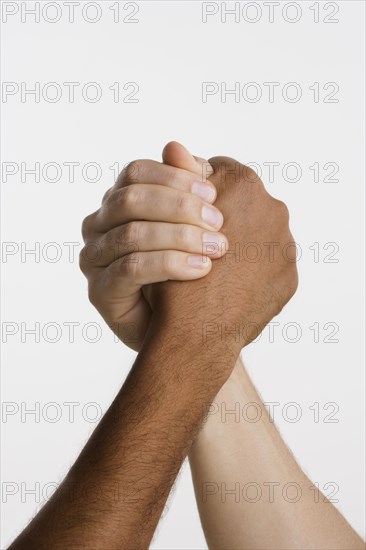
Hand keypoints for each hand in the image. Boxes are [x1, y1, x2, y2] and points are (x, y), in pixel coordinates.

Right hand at [79, 156, 227, 349]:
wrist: (184, 329)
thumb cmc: (189, 271)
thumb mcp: (191, 226)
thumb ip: (184, 190)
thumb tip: (177, 147)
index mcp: (117, 202)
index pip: (136, 173)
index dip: (175, 179)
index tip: (214, 194)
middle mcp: (98, 225)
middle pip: (131, 199)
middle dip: (179, 207)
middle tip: (219, 222)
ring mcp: (94, 258)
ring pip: (133, 233)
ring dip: (181, 236)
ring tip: (219, 248)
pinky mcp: (99, 290)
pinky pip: (132, 268)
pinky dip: (171, 264)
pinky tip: (202, 269)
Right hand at [144, 151, 297, 363]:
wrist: (196, 333)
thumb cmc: (173, 273)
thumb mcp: (168, 220)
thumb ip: (176, 179)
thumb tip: (175, 145)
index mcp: (242, 185)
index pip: (219, 172)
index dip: (195, 189)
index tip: (184, 207)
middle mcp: (273, 208)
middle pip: (244, 201)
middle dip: (222, 214)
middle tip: (201, 235)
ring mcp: (285, 244)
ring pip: (260, 233)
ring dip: (240, 241)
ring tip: (215, 262)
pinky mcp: (289, 276)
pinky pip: (270, 263)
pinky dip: (253, 268)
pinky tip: (230, 282)